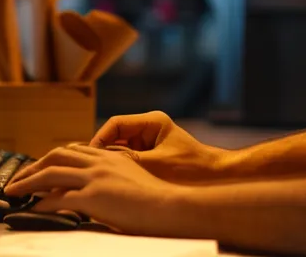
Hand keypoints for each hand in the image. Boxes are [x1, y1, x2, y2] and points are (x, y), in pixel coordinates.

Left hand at [3, 144, 196, 237]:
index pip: (72, 151)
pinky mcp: (94, 197)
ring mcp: (95, 178)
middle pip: (55, 156)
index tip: (39, 168)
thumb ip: (111, 179)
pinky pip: (58, 199)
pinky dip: (41, 203)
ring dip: (27, 182)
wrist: (169, 207)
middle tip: (17, 178)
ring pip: (50, 173)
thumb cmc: (157, 200)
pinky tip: (32, 209)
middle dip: (32, 167)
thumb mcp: (131, 180)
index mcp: (109, 157)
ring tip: (13, 191)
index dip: (51, 159)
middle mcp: (99, 162)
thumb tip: (93, 191)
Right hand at [86, 111, 233, 181]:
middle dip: (102, 153)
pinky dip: (121, 170)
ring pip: (120, 150)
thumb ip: (126, 161)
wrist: (217, 179)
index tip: (89, 158)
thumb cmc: (192, 169)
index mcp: (152, 122)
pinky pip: (129, 160)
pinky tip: (112, 183)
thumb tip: (98, 162)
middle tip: (88, 170)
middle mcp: (149, 128)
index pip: (115, 124)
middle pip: (115, 136)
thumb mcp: (155, 165)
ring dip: (110, 163)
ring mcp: (149, 142)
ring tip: (97, 177)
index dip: (99, 140)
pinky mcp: (151, 156)